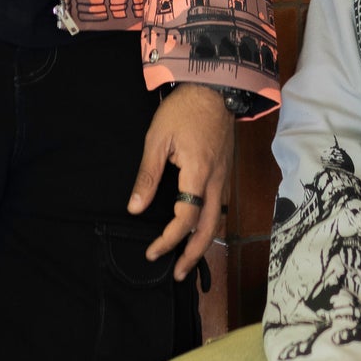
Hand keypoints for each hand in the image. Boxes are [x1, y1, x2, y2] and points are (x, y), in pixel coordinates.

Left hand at [127, 83, 232, 278]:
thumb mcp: (157, 138)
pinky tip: (198, 229)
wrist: (216, 87)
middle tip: (178, 273)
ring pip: (218, 220)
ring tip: (187, 258)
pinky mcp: (225, 172)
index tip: (152, 251)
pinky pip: (220, 207)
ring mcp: (225, 177)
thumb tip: (135, 207)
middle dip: (193, 255)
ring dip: (203, 243)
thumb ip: (147, 175)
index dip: (168, 240)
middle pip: (209, 229)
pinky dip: (209, 225)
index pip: (185, 219)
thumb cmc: (183, 109)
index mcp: (198, 174)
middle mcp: (217, 182)